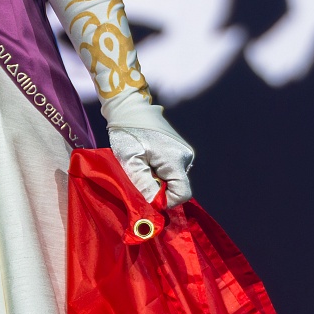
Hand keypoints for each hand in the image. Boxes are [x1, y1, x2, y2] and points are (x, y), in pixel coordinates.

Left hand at [106, 92, 194, 207]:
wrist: (130, 109)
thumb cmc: (128, 133)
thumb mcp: (130, 160)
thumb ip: (143, 184)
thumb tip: (155, 205)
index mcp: (176, 160)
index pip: (182, 194)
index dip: (166, 201)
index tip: (147, 195)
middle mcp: (186, 157)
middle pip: (176, 186)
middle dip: (158, 188)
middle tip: (139, 174)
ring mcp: (184, 153)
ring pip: (173, 179)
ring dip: (157, 179)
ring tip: (142, 164)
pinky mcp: (179, 151)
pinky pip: (171, 170)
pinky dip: (159, 171)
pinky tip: (147, 160)